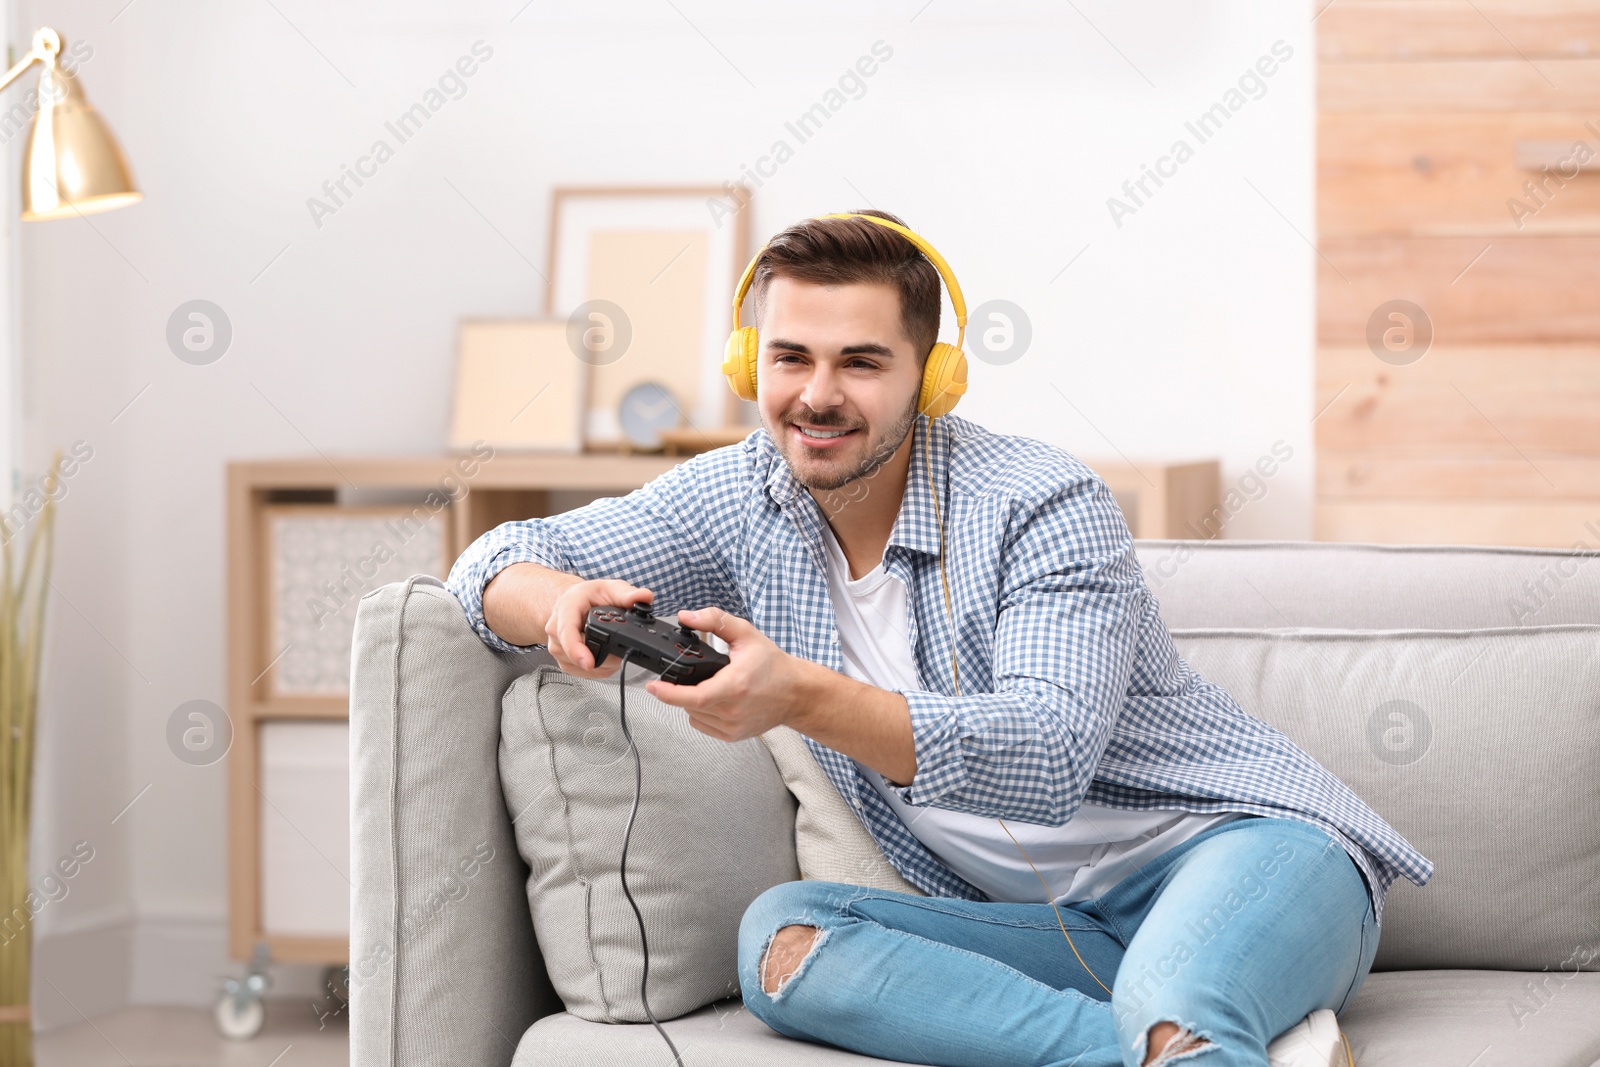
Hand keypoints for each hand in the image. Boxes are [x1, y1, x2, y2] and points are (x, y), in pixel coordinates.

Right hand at [545, 579, 653, 678]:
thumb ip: (627, 594)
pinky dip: (600, 668)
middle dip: (605, 655)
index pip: (567, 632)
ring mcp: (558, 647)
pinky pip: (585, 673)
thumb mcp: (610, 588)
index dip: (576, 650)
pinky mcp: (564, 661)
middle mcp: (557, 629)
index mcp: (566, 608)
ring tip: (612, 646)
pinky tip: (606, 656)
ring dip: (604, 662)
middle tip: (621, 646)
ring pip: (583, 667)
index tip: (588, 663)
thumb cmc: (589, 596)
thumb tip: (644, 596)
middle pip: (579, 654)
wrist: (574, 603)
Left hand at [645, 606, 809, 741]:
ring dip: (692, 701)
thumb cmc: (773, 665)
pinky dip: (701, 713)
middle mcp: (733, 711)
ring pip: (694, 715)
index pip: (694, 697)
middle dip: (682, 689)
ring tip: (708, 685)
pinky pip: (703, 725)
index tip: (653, 686)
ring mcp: (733, 726)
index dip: (669, 693)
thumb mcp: (746, 634)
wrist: (796, 692)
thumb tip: (687, 616)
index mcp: (735, 686)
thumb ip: (715, 620)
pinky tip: (713, 700)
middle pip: (689, 704)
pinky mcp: (733, 735)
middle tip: (690, 674)